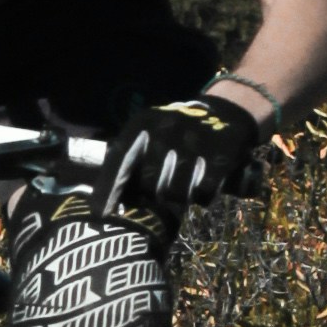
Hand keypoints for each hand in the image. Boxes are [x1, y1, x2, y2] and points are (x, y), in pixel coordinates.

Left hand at [96, 84, 272, 224]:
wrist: (226, 111)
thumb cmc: (177, 131)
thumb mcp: (150, 134)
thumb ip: (130, 159)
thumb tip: (107, 201)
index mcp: (143, 123)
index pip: (118, 160)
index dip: (108, 190)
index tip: (100, 215)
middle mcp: (166, 129)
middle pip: (148, 184)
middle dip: (151, 197)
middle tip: (158, 199)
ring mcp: (193, 141)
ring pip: (175, 192)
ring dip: (177, 199)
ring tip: (181, 194)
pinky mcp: (220, 155)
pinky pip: (203, 192)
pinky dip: (202, 197)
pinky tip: (202, 191)